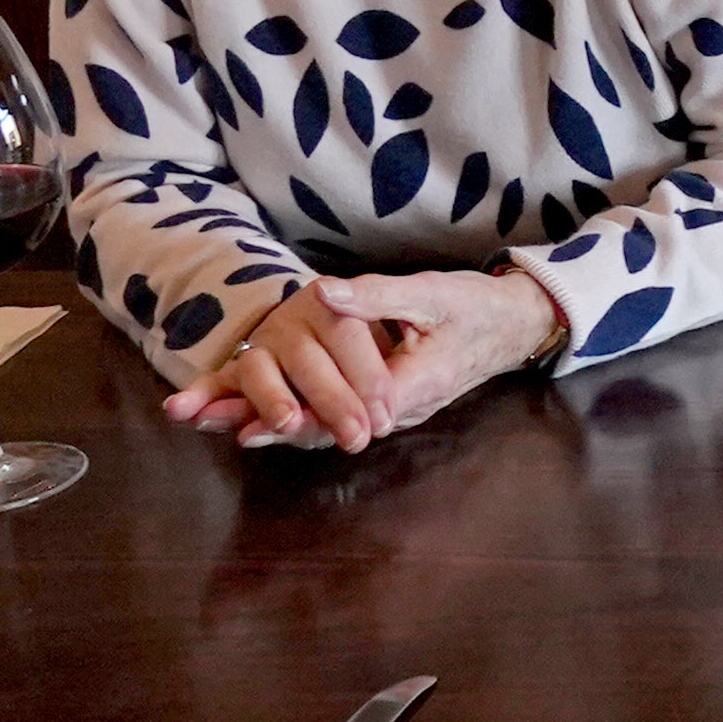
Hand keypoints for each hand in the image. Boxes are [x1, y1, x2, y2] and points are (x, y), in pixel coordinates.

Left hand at [165, 266, 561, 451]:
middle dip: (265, 426)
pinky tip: (251, 411)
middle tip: (211, 424)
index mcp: (407, 388)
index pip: (339, 415)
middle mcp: (392, 410)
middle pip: (321, 428)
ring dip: (269, 422)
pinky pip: (329, 413)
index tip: (247, 424)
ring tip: (213, 422)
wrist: (511, 324)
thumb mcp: (431, 294)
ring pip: (321, 424)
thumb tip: (322, 293)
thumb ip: (374, 298)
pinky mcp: (378, 401)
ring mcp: (385, 409)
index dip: (291, 418)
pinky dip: (291, 412)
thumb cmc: (475, 308)